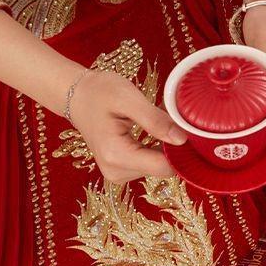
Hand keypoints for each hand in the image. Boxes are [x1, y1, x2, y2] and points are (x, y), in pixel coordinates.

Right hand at [69, 70, 186, 183]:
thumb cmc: (99, 92)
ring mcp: (118, 174)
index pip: (164, 167)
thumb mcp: (128, 98)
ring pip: (159, 168)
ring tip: (156, 125)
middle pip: (163, 169)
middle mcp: (116, 171)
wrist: (77, 96)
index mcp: (116, 155)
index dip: (181, 152)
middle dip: (173, 148)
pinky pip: (150, 165)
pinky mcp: (122, 171)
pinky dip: (156, 150)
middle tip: (170, 122)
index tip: (188, 132)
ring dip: (165, 148)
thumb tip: (182, 140)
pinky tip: (152, 134)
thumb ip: (155, 120)